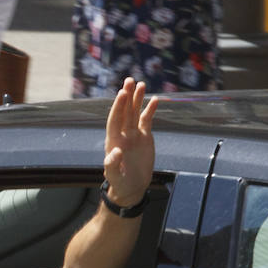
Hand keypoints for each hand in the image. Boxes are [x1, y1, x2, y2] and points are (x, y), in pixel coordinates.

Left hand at [102, 77, 157, 207]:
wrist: (132, 187)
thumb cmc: (120, 183)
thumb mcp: (115, 177)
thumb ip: (112, 166)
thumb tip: (115, 151)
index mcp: (114, 141)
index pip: (115, 119)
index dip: (118, 106)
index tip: (122, 93)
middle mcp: (122, 134)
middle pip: (124, 111)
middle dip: (126, 96)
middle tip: (129, 80)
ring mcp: (133, 134)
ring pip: (134, 112)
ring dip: (137, 99)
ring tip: (141, 84)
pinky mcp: (144, 137)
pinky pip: (146, 120)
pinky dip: (149, 110)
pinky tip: (155, 99)